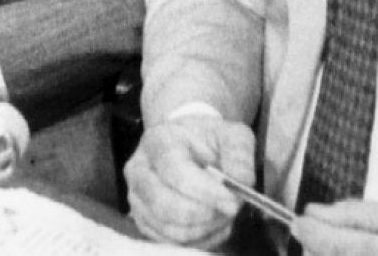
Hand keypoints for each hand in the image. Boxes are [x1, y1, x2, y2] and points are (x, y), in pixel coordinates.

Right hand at [125, 115, 255, 248]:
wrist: (189, 147)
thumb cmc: (209, 140)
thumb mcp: (231, 135)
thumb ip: (239, 154)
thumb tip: (240, 181)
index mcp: (158, 140)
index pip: (175, 172)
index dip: (206, 191)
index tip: (233, 201)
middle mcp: (138, 169)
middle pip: (165, 206)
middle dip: (205, 215)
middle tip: (231, 210)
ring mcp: (137, 197)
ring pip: (169, 229)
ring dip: (204, 228)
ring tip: (223, 214)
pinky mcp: (143, 221)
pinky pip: (171, 242)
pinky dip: (198, 239)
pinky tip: (213, 223)